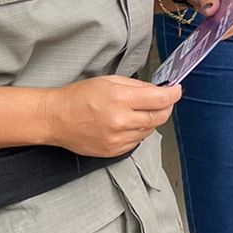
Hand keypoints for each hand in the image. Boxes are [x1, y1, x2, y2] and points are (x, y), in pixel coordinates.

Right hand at [43, 75, 182, 156]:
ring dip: (150, 120)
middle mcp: (120, 121)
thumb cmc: (78, 97)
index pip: (160, 99)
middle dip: (166, 107)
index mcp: (120, 100)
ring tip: (138, 111)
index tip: (176, 90)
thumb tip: (159, 90)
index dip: (173, 94)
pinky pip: (137, 142)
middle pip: (159, 117)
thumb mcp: (109, 81)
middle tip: (164, 100)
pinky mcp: (113, 151)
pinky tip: (127, 124)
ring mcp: (117, 139)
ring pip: (149, 130)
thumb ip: (137, 86)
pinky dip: (138, 132)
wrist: (55, 118)